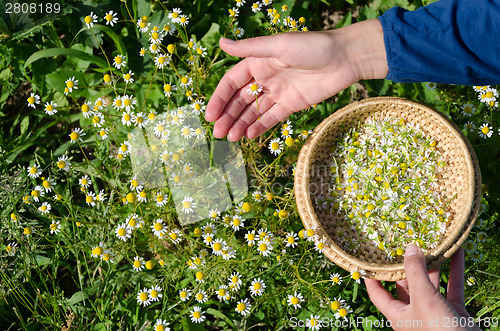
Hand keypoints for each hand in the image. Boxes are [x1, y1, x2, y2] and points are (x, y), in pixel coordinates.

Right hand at [205, 19, 387, 140]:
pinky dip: (261, 127)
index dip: (219, 99)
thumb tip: (221, 44)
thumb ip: (249, 49)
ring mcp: (278, 92)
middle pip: (240, 100)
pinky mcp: (292, 104)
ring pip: (254, 112)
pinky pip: (272, 118)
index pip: (232, 83)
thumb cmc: (312, 45)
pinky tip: (249, 137)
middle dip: (228, 116)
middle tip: (217, 133)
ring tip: (230, 139)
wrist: (345, 58)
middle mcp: (265, 77)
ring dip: (241, 124)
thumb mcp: (278, 45)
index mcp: (258, 62)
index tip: (210, 115)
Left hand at [365, 245, 480, 330]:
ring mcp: (433, 312)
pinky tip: (457, 252)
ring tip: (433, 242)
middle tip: (407, 241)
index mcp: (397, 314)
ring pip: (430, 283)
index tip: (369, 257)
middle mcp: (413, 312)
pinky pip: (452, 287)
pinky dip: (454, 270)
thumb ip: (416, 273)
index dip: (372, 276)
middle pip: (406, 283)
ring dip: (433, 264)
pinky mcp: (453, 312)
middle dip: (408, 264)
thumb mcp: (423, 299)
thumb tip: (410, 248)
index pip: (377, 292)